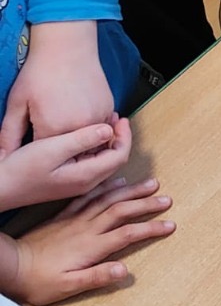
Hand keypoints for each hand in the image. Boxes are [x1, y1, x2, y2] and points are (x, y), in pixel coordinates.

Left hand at [0, 22, 113, 149]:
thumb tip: (2, 158)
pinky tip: (78, 109)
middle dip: (60, 146)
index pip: (45, 156)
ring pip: (89, 142)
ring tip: (65, 116)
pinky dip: (92, 125)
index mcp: (52, 130)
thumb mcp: (17, 103)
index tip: (35, 134)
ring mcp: (97, 119)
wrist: (67, 46)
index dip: (38, 150)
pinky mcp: (109, 109)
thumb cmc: (39, 72)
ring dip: (78, 138)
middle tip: (52, 119)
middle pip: (70, 152)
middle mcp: (79, 128)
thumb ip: (9, 135)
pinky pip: (101, 127)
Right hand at [0, 119, 131, 210]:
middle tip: (116, 117)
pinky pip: (93, 165)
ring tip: (106, 122)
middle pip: (116, 160)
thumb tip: (108, 130)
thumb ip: (82, 139)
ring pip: (105, 163)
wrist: (1, 188)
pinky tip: (90, 137)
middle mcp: (86, 184)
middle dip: (119, 137)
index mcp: (86, 176)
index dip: (125, 135)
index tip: (120, 118)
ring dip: (109, 143)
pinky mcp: (70, 182)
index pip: (120, 156)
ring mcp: (78, 184)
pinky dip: (98, 149)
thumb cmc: (22, 168)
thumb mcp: (52, 148)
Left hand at [6, 175, 173, 304]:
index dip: (151, 228)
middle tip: (167, 198)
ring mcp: (76, 220)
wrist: (12, 265)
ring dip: (131, 191)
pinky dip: (105, 187)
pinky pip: (88, 197)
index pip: (128, 234)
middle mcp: (87, 229)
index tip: (171, 224)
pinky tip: (117, 182)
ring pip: (109, 200)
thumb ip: (97, 277)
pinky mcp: (64, 216)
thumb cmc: (40, 281)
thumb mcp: (68, 286)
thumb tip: (125, 270)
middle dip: (147, 204)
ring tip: (150, 184)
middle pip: (122, 211)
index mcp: (91, 246)